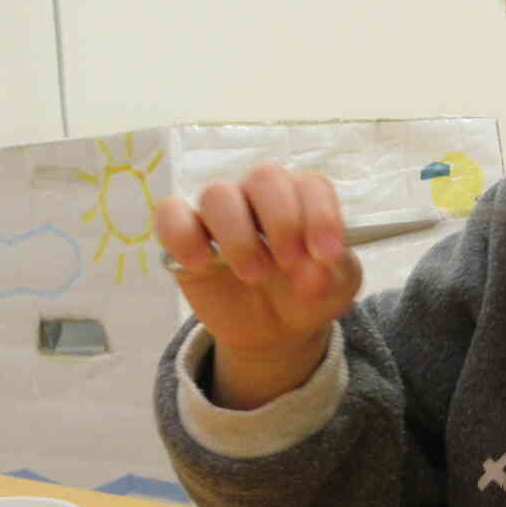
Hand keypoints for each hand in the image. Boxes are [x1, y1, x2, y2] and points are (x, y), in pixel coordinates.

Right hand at [153, 164, 360, 407]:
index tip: (328, 256)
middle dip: (282, 222)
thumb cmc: (307, 293)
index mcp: (302, 198)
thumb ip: (332, 275)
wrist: (273, 328)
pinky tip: (203, 264)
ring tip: (254, 275)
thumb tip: (315, 271)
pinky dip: (184, 236)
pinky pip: (170, 215)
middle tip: (289, 264)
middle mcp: (260, 195)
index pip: (310, 185)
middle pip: (264, 177)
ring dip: (239, 237)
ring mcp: (220, 212)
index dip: (321, 216)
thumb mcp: (335, 289)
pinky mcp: (185, 235)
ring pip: (218, 194)